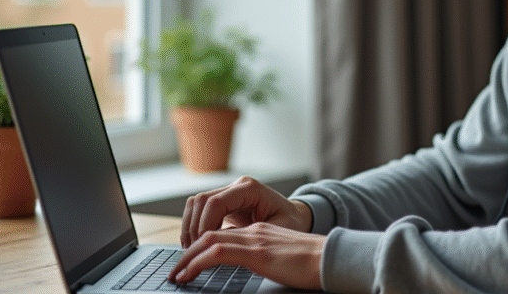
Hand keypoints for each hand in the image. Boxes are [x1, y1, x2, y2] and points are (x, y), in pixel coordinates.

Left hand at [169, 223, 324, 289]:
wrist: (331, 258)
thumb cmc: (313, 263)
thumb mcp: (283, 258)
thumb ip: (266, 258)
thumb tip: (255, 269)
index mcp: (260, 232)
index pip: (222, 234)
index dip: (201, 248)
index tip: (189, 264)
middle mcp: (254, 231)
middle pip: (210, 235)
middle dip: (188, 253)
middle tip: (176, 271)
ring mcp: (255, 239)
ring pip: (209, 242)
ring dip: (187, 259)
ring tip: (177, 275)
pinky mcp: (257, 252)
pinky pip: (218, 253)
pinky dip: (197, 263)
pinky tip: (189, 275)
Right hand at [179, 176, 313, 247]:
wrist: (296, 216)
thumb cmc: (290, 223)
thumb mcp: (275, 231)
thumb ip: (249, 235)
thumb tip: (222, 245)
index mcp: (250, 189)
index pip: (216, 202)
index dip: (205, 225)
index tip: (203, 245)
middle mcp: (237, 186)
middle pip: (201, 200)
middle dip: (194, 227)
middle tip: (194, 251)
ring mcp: (229, 192)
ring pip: (196, 203)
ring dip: (190, 226)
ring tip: (192, 248)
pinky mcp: (224, 202)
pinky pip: (200, 209)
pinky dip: (193, 225)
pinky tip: (196, 243)